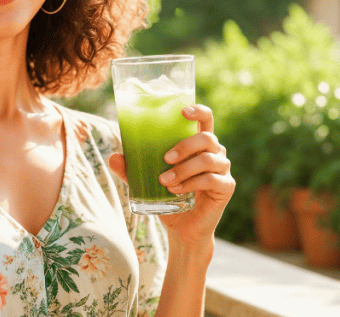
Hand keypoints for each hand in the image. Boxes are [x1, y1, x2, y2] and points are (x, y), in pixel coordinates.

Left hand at [108, 104, 233, 246]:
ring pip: (208, 159)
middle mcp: (215, 153)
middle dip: (184, 145)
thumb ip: (131, 170)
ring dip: (184, 169)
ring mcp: (223, 170)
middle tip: (165, 158)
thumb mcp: (146, 182)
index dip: (198, 111)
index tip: (183, 111)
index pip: (206, 119)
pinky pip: (211, 179)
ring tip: (165, 181)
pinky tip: (176, 191)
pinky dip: (191, 184)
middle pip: (207, 138)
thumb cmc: (167, 197)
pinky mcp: (226, 187)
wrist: (182, 229)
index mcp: (198, 144)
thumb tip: (113, 158)